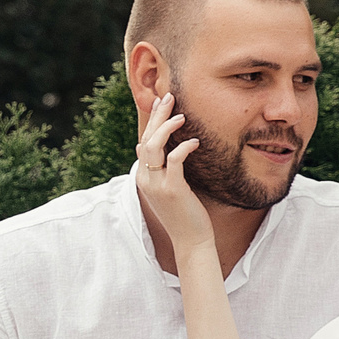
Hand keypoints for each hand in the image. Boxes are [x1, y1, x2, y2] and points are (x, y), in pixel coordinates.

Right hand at [134, 92, 217, 257]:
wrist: (190, 241)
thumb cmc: (185, 215)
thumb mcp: (170, 189)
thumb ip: (166, 170)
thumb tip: (168, 150)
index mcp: (144, 177)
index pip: (144, 142)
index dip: (152, 121)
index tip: (162, 103)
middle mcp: (146, 179)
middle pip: (146, 139)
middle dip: (157, 116)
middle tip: (169, 96)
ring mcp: (156, 185)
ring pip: (153, 146)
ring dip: (166, 128)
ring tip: (181, 116)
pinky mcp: (172, 190)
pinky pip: (174, 161)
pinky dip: (183, 148)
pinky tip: (194, 142)